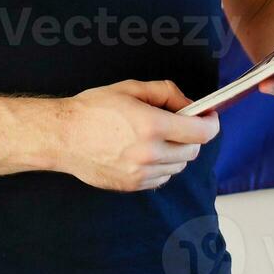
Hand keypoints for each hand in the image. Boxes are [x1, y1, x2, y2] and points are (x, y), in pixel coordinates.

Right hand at [58, 79, 219, 191]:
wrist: (62, 136)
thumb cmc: (92, 109)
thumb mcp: (131, 88)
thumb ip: (166, 92)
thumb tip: (189, 105)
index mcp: (151, 126)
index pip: (201, 133)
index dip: (211, 123)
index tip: (210, 117)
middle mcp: (149, 153)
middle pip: (193, 150)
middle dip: (192, 135)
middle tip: (179, 124)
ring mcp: (141, 173)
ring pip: (179, 166)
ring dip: (177, 152)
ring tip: (158, 138)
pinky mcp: (132, 185)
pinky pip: (162, 178)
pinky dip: (162, 165)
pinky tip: (145, 152)